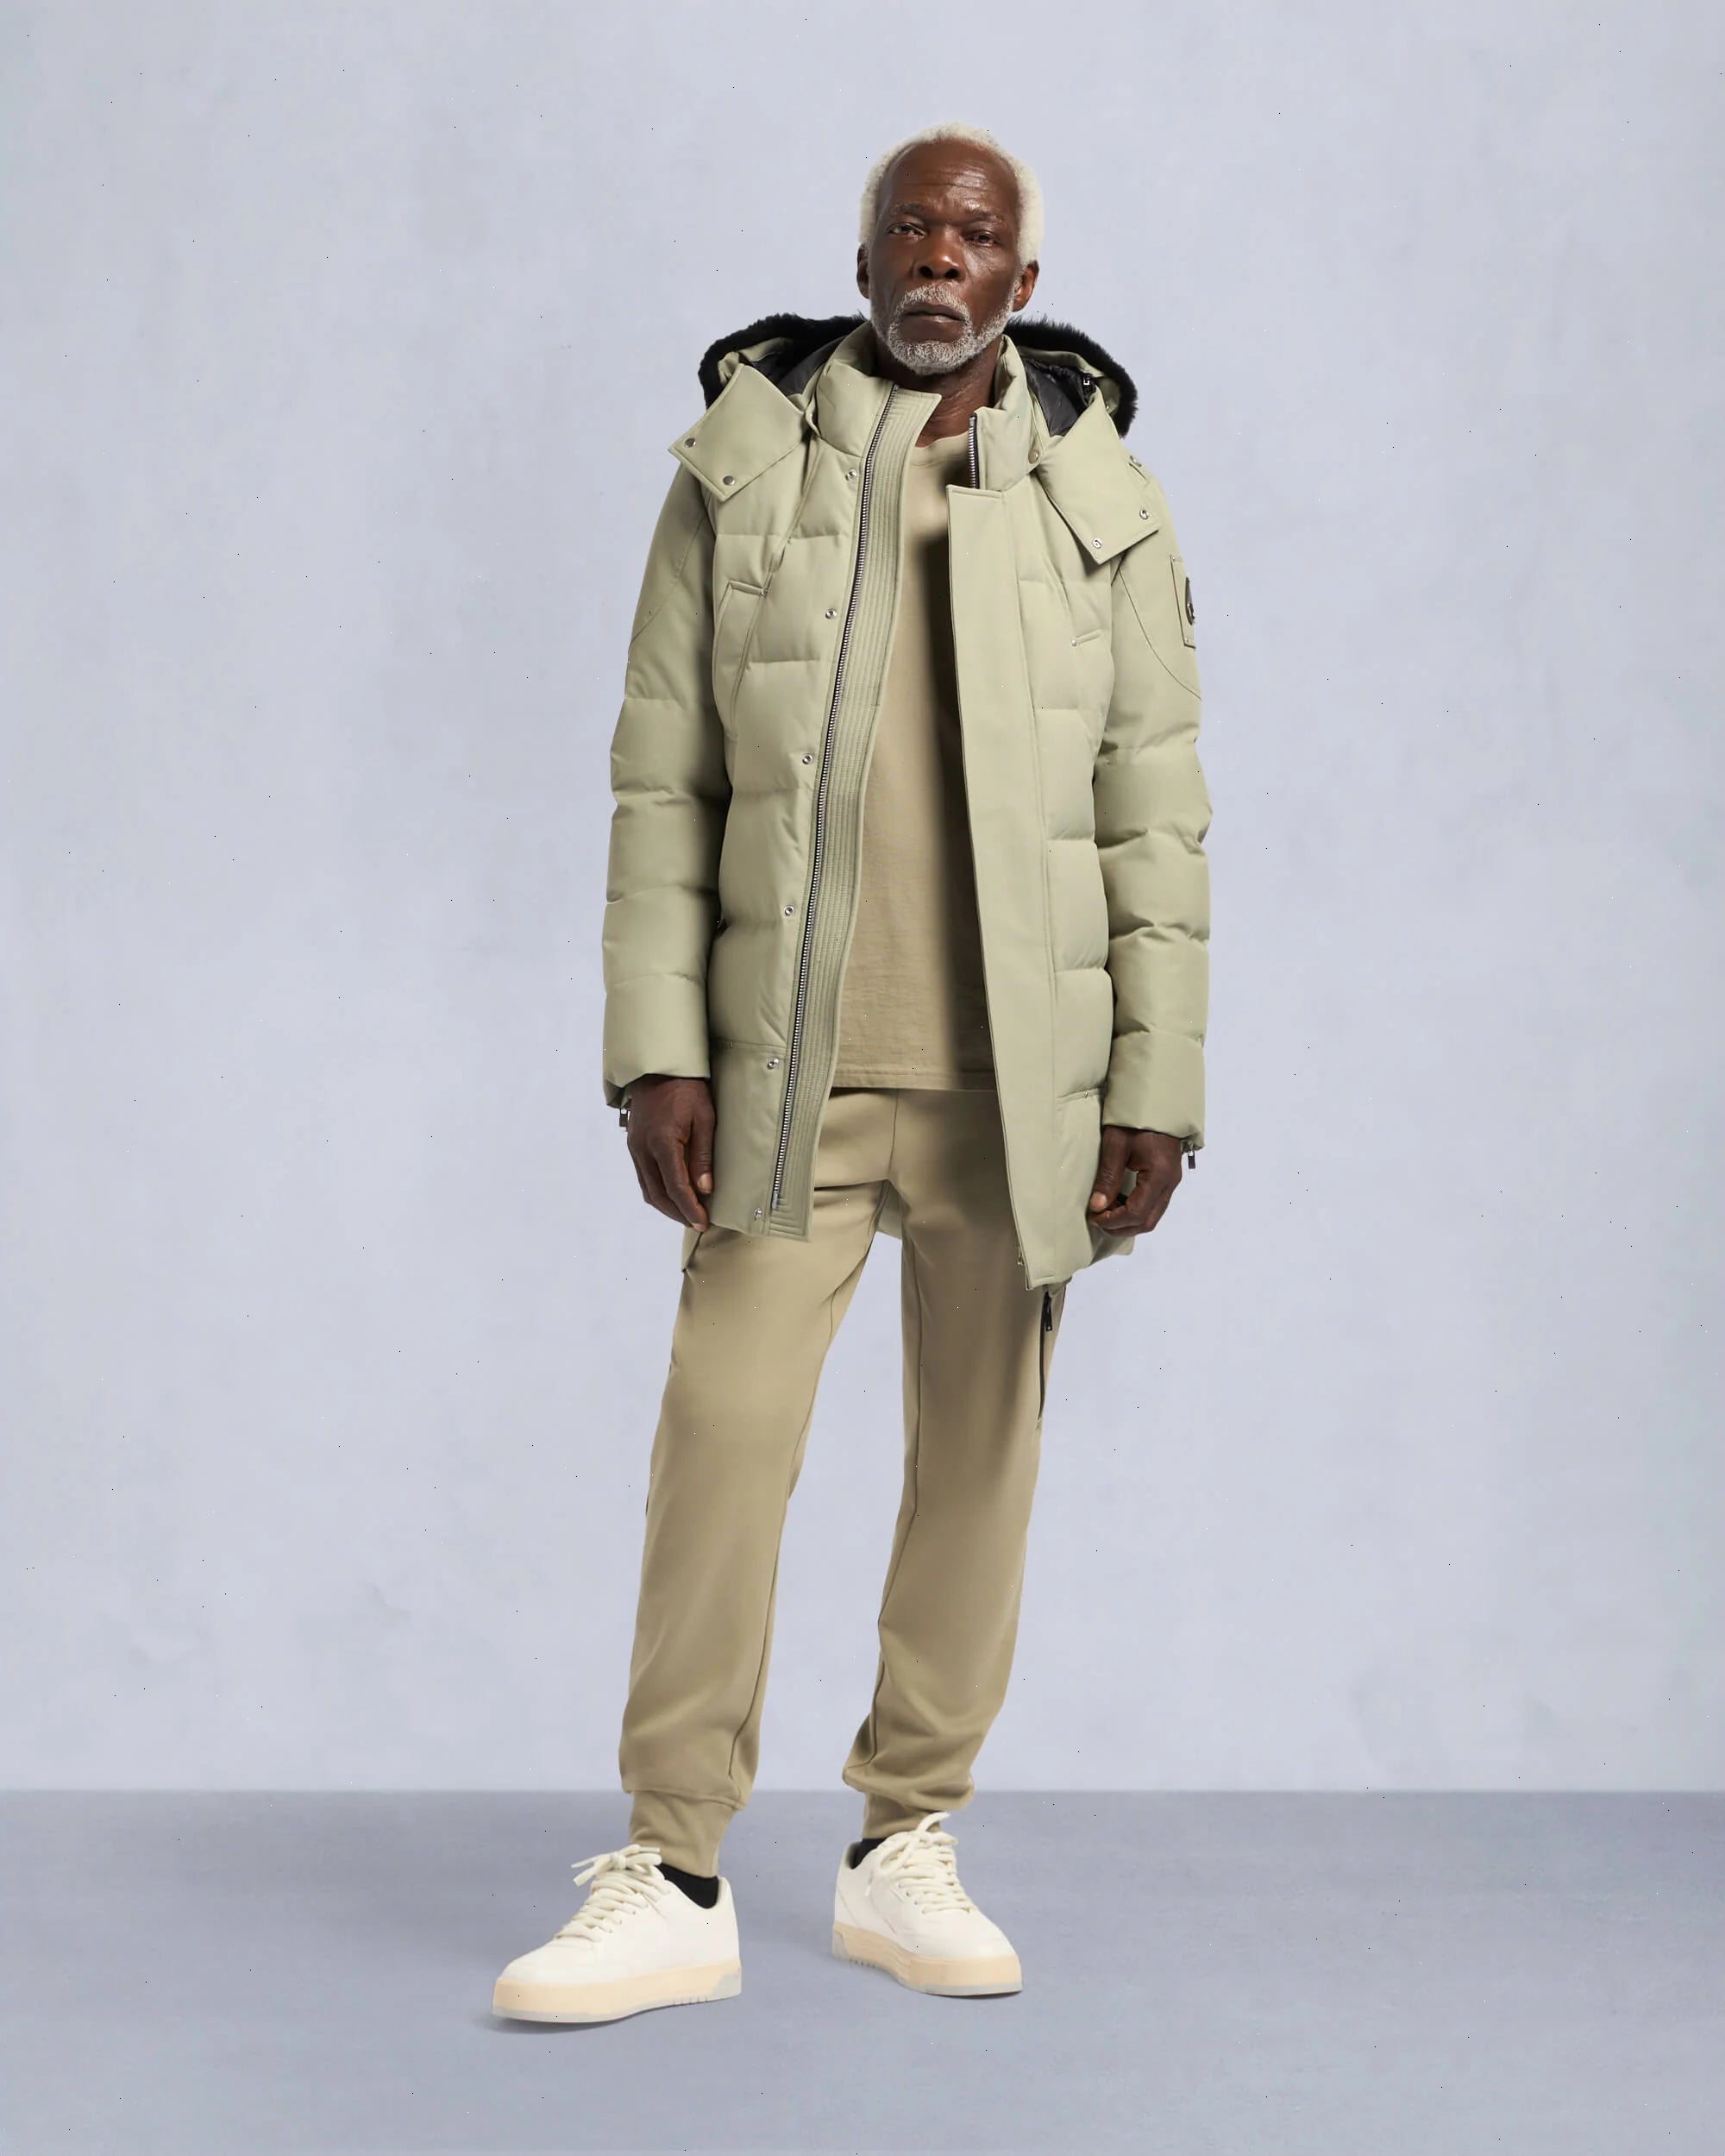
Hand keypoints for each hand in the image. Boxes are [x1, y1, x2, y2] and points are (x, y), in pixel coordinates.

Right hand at [623, 1075, 714, 1229]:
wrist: (657, 1068)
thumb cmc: (686, 1089)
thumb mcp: (704, 1118)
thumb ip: (703, 1155)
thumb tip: (705, 1189)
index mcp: (662, 1142)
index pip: (676, 1187)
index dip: (690, 1208)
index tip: (703, 1221)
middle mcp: (643, 1149)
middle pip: (658, 1194)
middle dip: (678, 1213)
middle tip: (697, 1222)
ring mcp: (634, 1148)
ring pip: (647, 1189)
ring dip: (666, 1206)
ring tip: (686, 1213)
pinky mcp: (633, 1145)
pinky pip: (643, 1177)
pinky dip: (657, 1191)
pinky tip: (671, 1195)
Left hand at [1087, 1126, 1184, 1236]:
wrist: (1157, 1102)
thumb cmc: (1134, 1121)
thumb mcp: (1116, 1145)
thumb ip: (1108, 1177)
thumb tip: (1097, 1206)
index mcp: (1159, 1175)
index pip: (1136, 1212)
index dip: (1113, 1220)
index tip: (1093, 1216)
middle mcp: (1170, 1183)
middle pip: (1147, 1221)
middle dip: (1120, 1226)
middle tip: (1097, 1218)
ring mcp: (1172, 1182)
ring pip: (1152, 1216)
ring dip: (1128, 1220)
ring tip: (1105, 1210)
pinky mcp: (1168, 1179)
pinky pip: (1153, 1206)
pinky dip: (1135, 1210)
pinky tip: (1118, 1201)